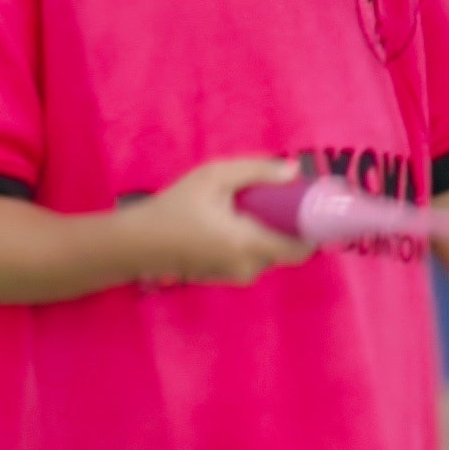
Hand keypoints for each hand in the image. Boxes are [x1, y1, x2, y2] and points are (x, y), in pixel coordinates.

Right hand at [123, 155, 317, 288]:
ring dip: (266, 230)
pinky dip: (250, 240)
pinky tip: (229, 221)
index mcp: (250, 245)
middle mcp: (248, 268)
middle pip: (286, 247)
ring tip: (242, 206)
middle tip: (270, 197)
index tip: (311, 206)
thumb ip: (257, 172)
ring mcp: (236, 276)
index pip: (302, 249)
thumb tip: (294, 172)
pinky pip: (251, 257)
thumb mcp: (213, 177)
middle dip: (286, 223)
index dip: (313, 228)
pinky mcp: (224, 277)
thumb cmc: (174, 207)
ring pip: (268, 252)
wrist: (135, 243)